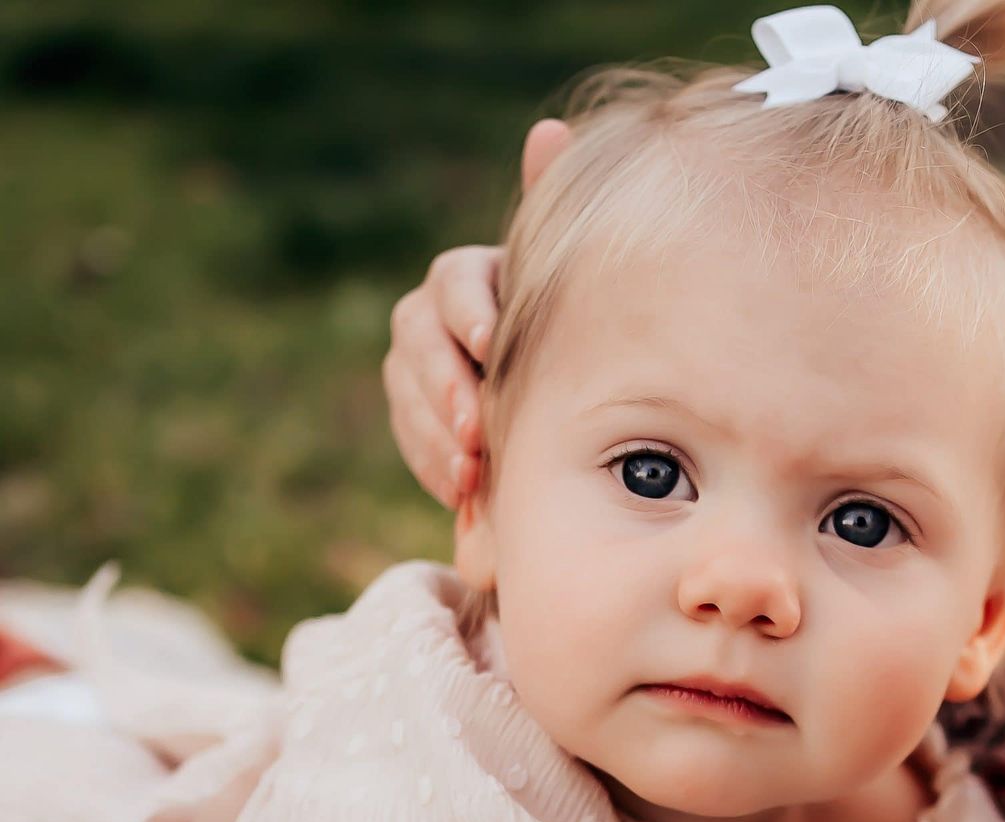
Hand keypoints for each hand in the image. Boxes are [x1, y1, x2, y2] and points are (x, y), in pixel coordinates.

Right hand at [384, 117, 571, 505]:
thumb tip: (548, 130)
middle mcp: (436, 317)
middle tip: (478, 426)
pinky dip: (434, 464)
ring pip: (406, 392)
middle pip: (416, 339)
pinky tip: (464, 491)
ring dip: (435, 432)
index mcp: (475, 277)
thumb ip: (552, 211)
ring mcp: (420, 370)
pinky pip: (413, 438)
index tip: (491, 344)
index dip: (468, 311)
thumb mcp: (571, 281)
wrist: (577, 414)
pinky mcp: (419, 421)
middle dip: (443, 384)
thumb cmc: (581, 331)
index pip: (453, 281)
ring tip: (473, 469)